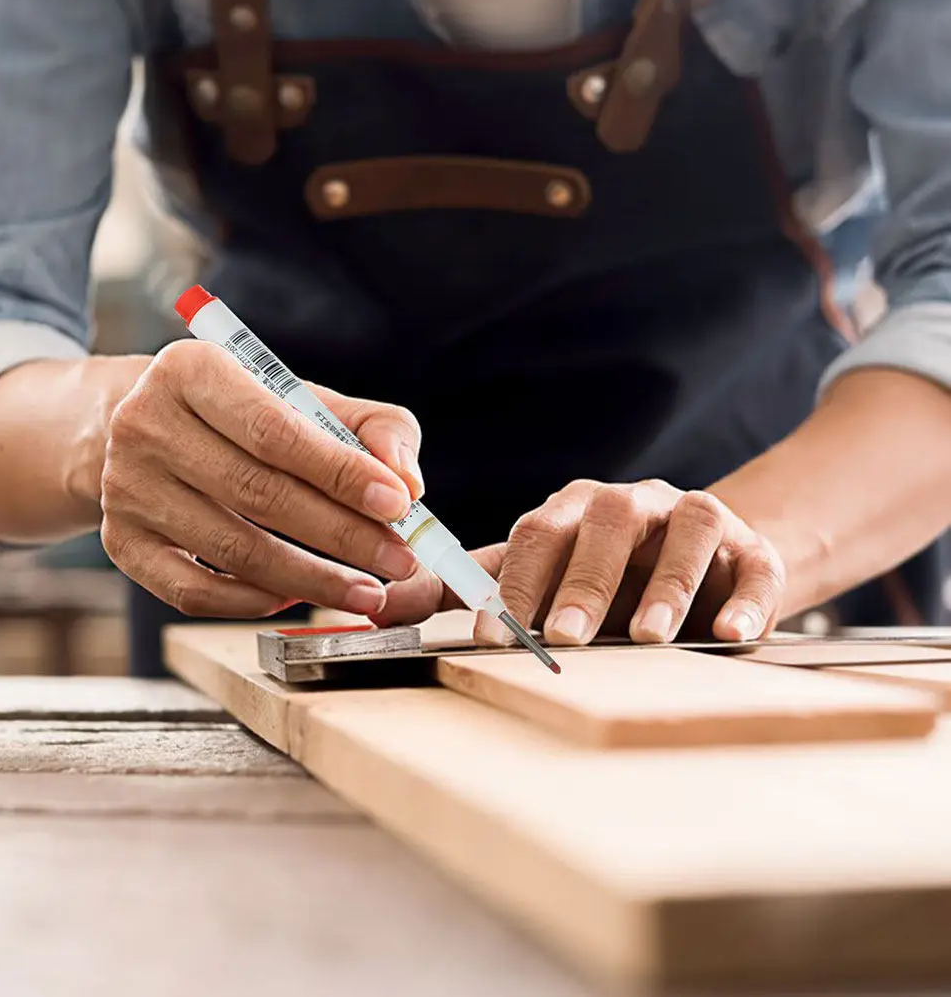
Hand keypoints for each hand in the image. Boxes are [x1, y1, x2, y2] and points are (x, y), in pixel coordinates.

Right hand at [100, 340, 423, 617]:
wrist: (145, 426)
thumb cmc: (244, 413)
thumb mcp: (306, 397)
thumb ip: (372, 428)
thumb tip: (408, 482)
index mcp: (191, 370)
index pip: (275, 431)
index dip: (341, 472)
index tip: (399, 504)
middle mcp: (145, 425)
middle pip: (258, 493)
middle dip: (342, 535)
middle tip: (400, 561)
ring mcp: (125, 489)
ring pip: (232, 550)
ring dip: (312, 580)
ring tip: (367, 591)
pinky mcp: (121, 542)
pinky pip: (194, 591)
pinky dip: (255, 601)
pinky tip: (298, 597)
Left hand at [374, 479, 784, 644]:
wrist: (704, 559)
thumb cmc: (607, 575)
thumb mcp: (543, 577)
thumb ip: (480, 588)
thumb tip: (388, 603)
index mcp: (577, 509)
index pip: (540, 532)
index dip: (517, 582)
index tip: (494, 634)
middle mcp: (635, 504)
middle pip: (610, 523)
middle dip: (586, 580)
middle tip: (564, 638)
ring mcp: (697, 518)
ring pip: (689, 530)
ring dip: (667, 583)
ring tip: (649, 635)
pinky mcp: (752, 548)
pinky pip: (755, 565)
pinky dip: (746, 597)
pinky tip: (731, 633)